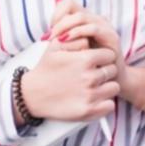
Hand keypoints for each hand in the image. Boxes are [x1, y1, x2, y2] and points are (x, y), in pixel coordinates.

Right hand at [22, 1, 119, 121]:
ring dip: (106, 87)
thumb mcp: (54, 47)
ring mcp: (90, 95)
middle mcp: (90, 77)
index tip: (96, 61)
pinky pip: (109, 105)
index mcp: (85, 59)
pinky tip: (94, 99)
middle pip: (112, 71)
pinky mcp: (89, 111)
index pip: (109, 55)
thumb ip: (74, 37)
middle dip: (104, 71)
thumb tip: (88, 34)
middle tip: (92, 75)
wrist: (31, 96)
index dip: (103, 57)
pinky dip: (104, 103)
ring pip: (113, 88)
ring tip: (93, 87)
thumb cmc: (45, 70)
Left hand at [49, 0, 125, 80]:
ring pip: (81, 16)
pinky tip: (66, 41)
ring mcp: (105, 26)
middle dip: (57, 22)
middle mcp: (96, 19)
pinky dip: (77, 33)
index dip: (56, 15)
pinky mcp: (112, 37)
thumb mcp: (71, 51)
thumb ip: (60, 41)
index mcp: (87, 19)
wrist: (108, 82)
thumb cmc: (87, 67)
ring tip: (54, 40)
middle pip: (72, 6)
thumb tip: (45, 35)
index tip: (48, 34)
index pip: (68, 4)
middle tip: (47, 38)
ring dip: (64, 27)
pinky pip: (93, 29)